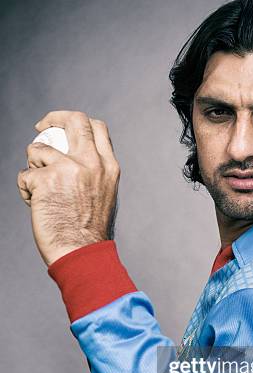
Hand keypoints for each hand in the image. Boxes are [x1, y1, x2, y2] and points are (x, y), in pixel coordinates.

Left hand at [17, 111, 119, 265]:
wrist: (82, 253)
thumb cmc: (90, 232)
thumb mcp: (104, 194)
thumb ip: (94, 172)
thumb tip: (71, 154)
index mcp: (108, 167)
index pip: (97, 127)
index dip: (76, 121)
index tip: (62, 128)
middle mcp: (91, 163)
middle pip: (73, 119)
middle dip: (53, 119)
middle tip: (41, 129)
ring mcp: (68, 169)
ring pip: (38, 149)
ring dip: (33, 166)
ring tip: (39, 189)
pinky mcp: (45, 181)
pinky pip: (24, 175)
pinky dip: (25, 190)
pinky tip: (34, 205)